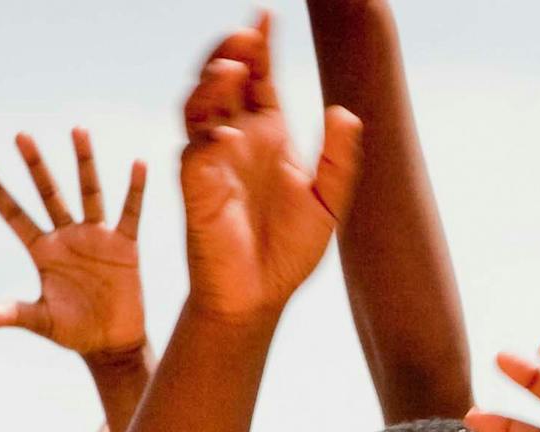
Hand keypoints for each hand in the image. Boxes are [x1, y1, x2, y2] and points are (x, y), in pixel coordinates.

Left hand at [0, 130, 147, 356]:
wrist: (112, 343)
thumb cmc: (75, 332)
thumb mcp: (43, 322)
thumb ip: (16, 314)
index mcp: (43, 252)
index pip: (15, 216)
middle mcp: (67, 237)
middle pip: (48, 194)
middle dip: (35, 166)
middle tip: (21, 136)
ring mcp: (96, 238)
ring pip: (88, 192)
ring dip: (83, 162)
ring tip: (77, 130)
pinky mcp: (125, 246)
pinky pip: (130, 214)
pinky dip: (135, 191)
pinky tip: (138, 165)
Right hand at [178, 14, 361, 317]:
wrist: (261, 296)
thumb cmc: (288, 252)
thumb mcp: (328, 201)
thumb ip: (339, 158)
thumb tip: (344, 111)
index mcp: (269, 137)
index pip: (260, 80)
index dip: (261, 48)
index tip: (267, 16)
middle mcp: (237, 141)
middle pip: (224, 81)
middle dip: (230, 53)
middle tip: (246, 35)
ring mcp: (213, 161)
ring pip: (200, 106)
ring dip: (211, 84)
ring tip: (232, 67)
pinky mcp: (196, 187)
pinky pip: (194, 152)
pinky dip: (208, 138)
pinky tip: (229, 135)